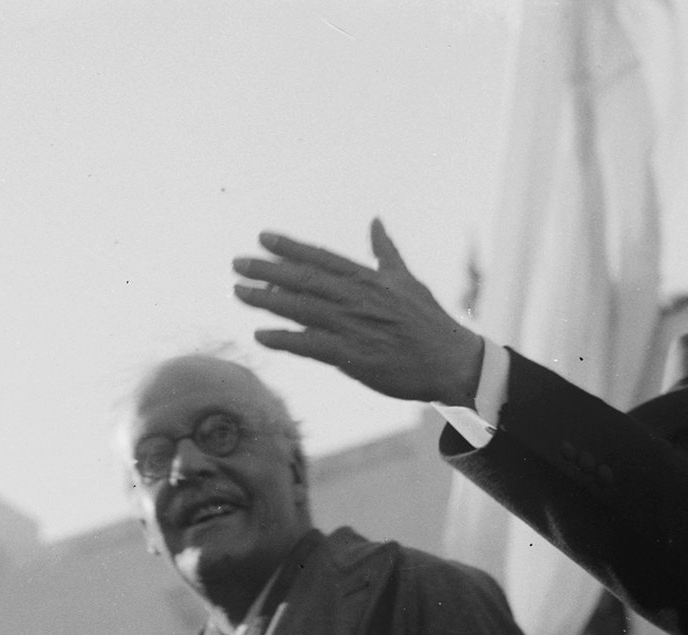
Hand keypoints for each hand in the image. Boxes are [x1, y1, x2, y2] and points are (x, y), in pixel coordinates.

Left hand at [234, 220, 484, 406]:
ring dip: (267, 300)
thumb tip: (375, 221)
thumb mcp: (407, 279)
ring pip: (302, 309)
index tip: (262, 237)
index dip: (290, 247)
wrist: (450, 360)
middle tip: (237, 264)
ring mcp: (353, 326)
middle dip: (267, 269)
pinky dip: (285, 339)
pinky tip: (261, 335)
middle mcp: (357, 298)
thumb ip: (385, 251)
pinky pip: (311, 345)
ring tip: (239, 292)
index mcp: (368, 279)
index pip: (321, 257)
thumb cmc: (429, 321)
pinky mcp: (353, 356)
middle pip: (304, 279)